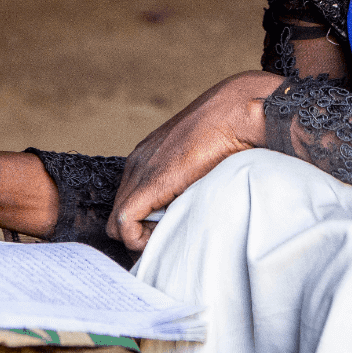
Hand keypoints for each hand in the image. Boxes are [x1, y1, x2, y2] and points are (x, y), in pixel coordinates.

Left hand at [108, 71, 281, 251]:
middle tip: (169, 234)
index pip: (128, 203)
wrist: (234, 113)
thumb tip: (184, 209)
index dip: (144, 225)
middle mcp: (137, 164)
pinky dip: (138, 239)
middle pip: (119, 215)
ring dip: (142, 235)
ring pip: (117, 222)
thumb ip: (184, 182)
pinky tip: (164, 236)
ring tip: (171, 231)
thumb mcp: (197, 163)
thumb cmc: (227, 134)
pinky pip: (123, 223)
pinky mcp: (150, 183)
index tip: (169, 229)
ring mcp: (140, 171)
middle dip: (141, 232)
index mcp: (147, 158)